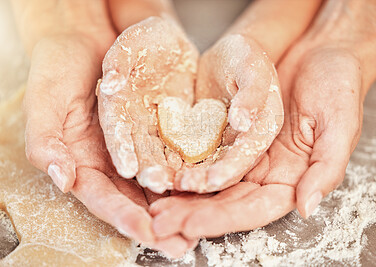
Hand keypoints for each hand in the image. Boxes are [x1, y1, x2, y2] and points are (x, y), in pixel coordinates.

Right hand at [20, 1, 195, 256]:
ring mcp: (137, 146)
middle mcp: (113, 161)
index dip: (126, 217)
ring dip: (179, 205)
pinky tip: (204, 184)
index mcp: (84, 163)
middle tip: (182, 245)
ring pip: (160, 182)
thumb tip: (63, 181)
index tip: (148, 233)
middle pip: (137, 200)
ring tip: (199, 225)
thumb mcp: (46, 104)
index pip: (106, 198)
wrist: (85, 38)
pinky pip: (174, 152)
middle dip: (160, 223)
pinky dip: (188, 170)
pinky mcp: (157, 128)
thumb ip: (48, 143)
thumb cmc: (57, 70)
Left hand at [149, 44, 362, 237]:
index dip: (222, 218)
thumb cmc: (337, 86)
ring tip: (155, 206)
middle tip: (161, 222)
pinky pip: (204, 155)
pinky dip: (184, 166)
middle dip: (193, 213)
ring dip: (183, 197)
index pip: (254, 208)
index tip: (191, 223)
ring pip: (210, 184)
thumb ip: (325, 168)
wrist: (319, 53)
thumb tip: (307, 207)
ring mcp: (245, 156)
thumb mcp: (340, 124)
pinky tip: (162, 174)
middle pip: (226, 202)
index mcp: (292, 178)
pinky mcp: (230, 135)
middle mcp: (266, 172)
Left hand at [172, 34, 282, 192]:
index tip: (211, 180)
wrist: (227, 55)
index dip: (232, 170)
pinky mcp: (202, 142)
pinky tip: (158, 176)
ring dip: (186, 186)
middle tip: (183, 192)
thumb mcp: (254, 68)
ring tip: (164, 194)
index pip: (249, 156)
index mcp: (264, 130)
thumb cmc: (248, 56)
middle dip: (205, 188)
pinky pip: (188, 159)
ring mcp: (222, 147)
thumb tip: (244, 123)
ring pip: (205, 172)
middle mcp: (244, 146)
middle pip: (226, 175)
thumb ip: (253, 94)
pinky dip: (175, 170)